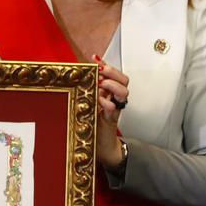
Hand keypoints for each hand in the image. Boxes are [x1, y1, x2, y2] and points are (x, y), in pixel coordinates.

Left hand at [93, 54, 128, 168]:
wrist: (100, 146)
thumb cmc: (94, 124)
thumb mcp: (90, 102)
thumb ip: (88, 88)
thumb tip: (80, 73)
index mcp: (110, 93)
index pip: (115, 74)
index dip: (107, 64)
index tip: (95, 58)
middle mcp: (115, 99)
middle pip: (124, 80)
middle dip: (113, 72)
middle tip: (101, 72)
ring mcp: (115, 109)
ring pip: (124, 92)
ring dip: (113, 85)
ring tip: (102, 84)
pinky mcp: (111, 120)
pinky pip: (113, 108)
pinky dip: (107, 102)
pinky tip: (99, 100)